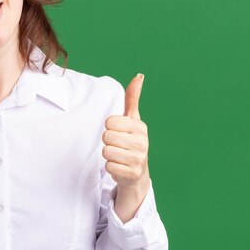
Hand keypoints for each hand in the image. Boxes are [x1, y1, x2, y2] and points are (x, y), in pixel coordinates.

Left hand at [102, 74, 150, 205]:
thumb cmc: (130, 141)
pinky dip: (111, 168)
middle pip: (106, 137)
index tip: (118, 132)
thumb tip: (139, 75)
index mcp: (140, 127)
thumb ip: (132, 98)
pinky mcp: (133, 174)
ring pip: (106, 152)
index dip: (109, 128)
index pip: (109, 122)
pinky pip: (109, 167)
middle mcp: (142, 142)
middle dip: (108, 142)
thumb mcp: (132, 120)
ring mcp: (139, 159)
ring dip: (108, 155)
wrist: (137, 173)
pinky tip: (119, 167)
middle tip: (117, 146)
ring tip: (118, 156)